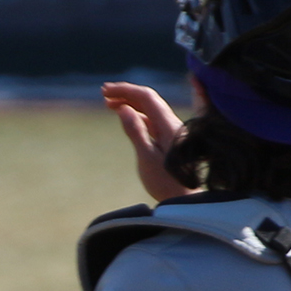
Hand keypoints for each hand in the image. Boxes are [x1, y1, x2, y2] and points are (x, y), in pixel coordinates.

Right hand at [101, 82, 197, 202]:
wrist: (186, 200)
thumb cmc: (167, 183)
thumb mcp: (146, 158)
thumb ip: (136, 131)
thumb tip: (123, 109)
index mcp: (168, 125)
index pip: (147, 97)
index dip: (126, 90)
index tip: (105, 91)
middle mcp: (172, 124)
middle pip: (149, 100)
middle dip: (126, 94)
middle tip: (104, 93)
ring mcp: (171, 131)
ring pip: (150, 109)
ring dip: (130, 103)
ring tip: (110, 103)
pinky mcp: (169, 140)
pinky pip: (152, 120)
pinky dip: (137, 115)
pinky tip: (126, 117)